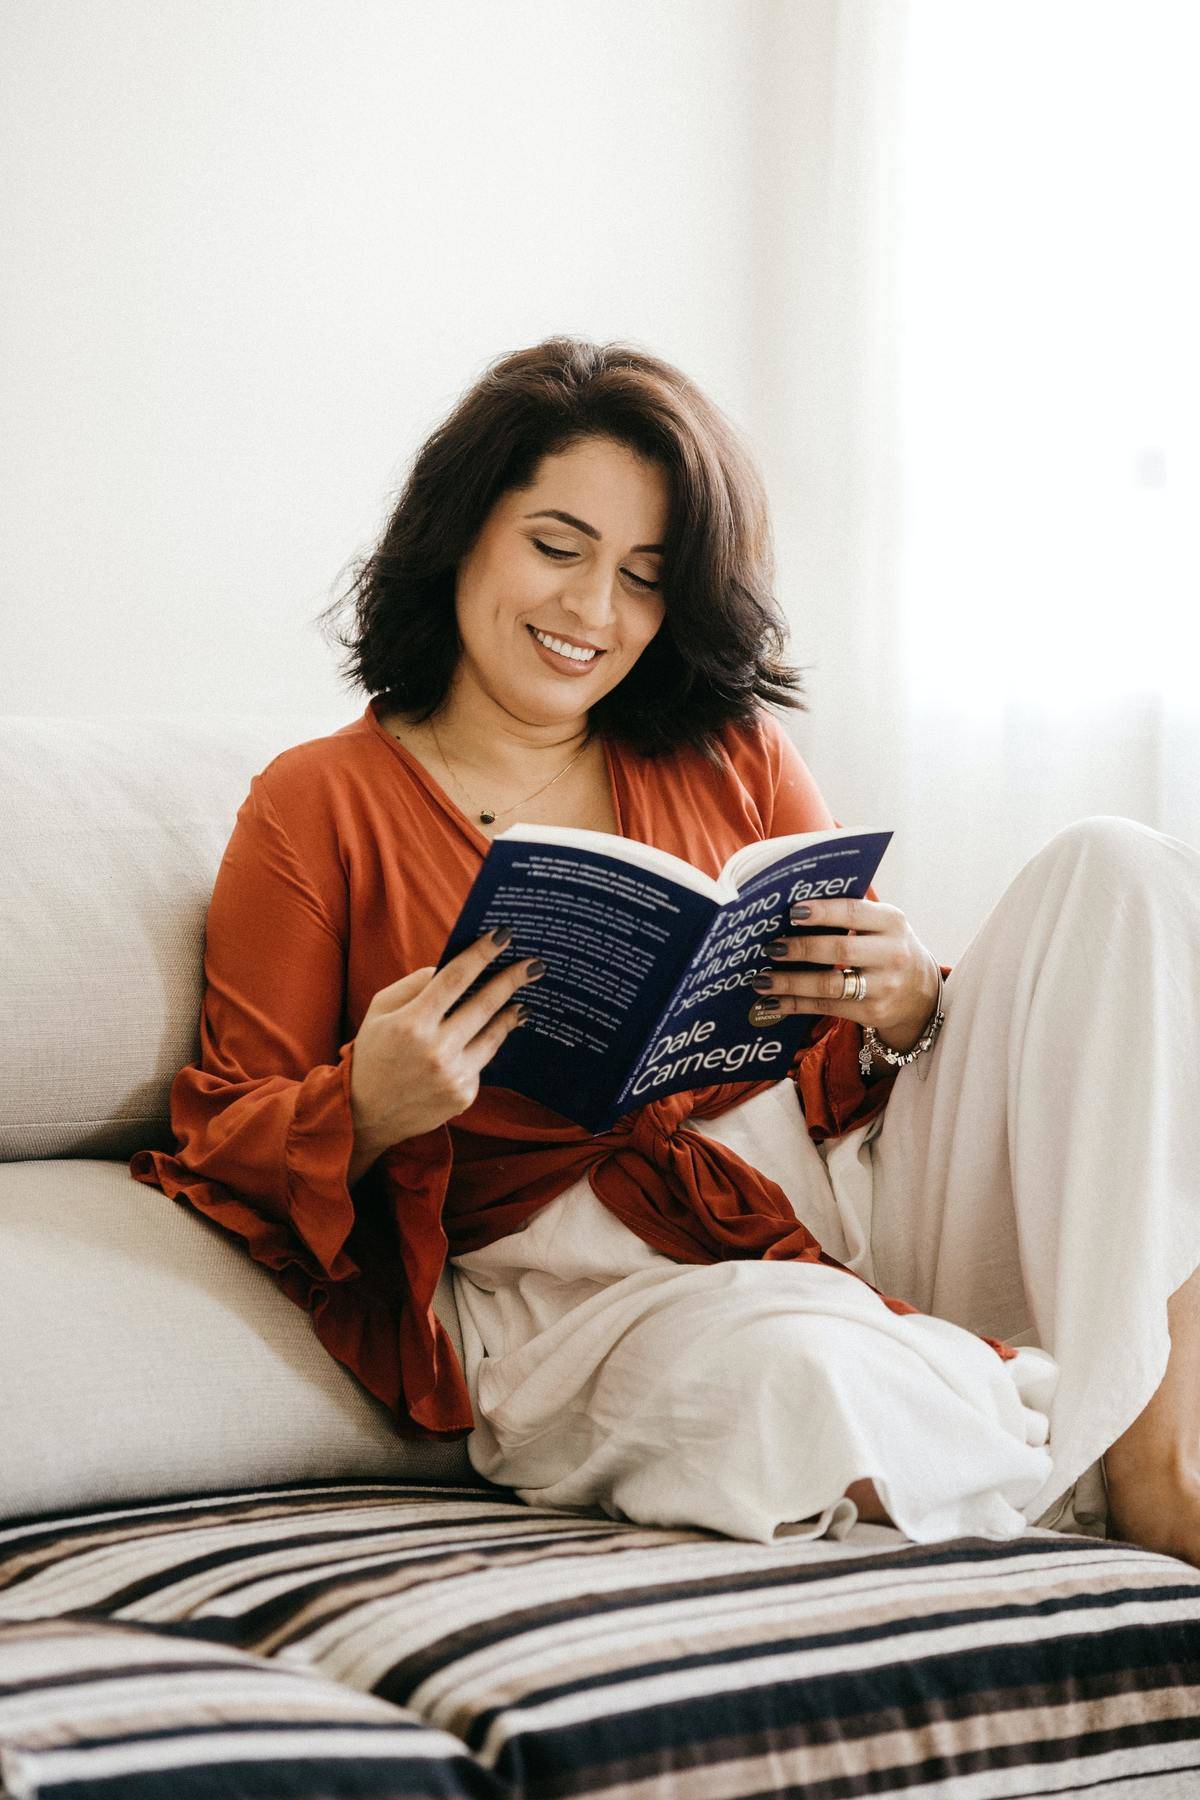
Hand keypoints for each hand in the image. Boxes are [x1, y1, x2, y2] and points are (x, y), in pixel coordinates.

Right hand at [348, 928, 542, 1181]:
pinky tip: (491, 1035)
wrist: (365, 1114)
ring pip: (493, 1034)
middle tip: (534, 965)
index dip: (482, 953)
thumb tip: (453, 966)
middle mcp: (436, 1050)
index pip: (456, 978)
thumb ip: (415, 985)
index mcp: (412, 1023)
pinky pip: (482, 1061)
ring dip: (511, 1013)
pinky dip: (486, 1045)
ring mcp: (453, 1075)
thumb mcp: (380, 1010)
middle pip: (485, 1004)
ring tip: (522, 1000)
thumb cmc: (373, 1053)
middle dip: (512, 978)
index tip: (504, 935)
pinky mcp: (463, 1095)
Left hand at [750, 897, 939, 1053]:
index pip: (854, 912)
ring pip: (830, 985)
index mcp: (891, 922)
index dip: (822, 912)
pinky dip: (795, 1005)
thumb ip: (849, 914)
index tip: (792, 912)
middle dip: (801, 948)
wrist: (921, 993)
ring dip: (791, 982)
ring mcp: (884, 986)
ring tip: (762, 980)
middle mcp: (892, 954)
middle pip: (839, 949)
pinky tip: (772, 1003)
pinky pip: (827, 1008)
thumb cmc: (886, 948)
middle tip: (771, 947)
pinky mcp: (873, 1013)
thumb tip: (792, 909)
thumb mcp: (881, 925)